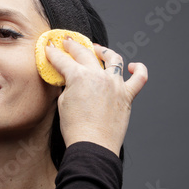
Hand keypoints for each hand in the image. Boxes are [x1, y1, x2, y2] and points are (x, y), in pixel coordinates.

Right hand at [45, 38, 147, 156]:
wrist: (92, 145)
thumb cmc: (76, 128)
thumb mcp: (62, 102)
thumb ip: (67, 86)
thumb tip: (69, 80)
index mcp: (79, 76)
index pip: (62, 60)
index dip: (53, 52)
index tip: (49, 47)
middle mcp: (99, 76)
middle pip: (85, 53)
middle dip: (73, 46)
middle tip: (67, 42)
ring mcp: (115, 84)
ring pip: (113, 59)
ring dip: (104, 51)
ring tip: (98, 48)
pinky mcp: (127, 96)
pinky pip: (139, 79)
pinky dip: (138, 70)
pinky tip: (133, 66)